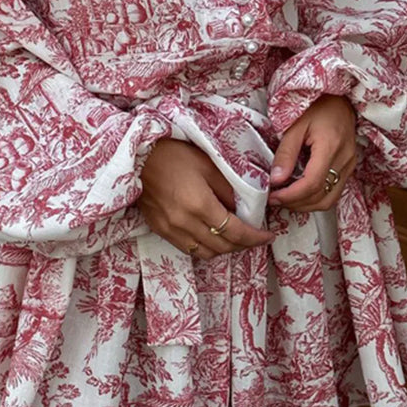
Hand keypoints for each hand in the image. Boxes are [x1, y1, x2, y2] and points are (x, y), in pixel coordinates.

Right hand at [138, 138, 274, 260]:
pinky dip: (205, 247)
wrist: (137, 156)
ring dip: (224, 249)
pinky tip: (211, 235)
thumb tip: (245, 208)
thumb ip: (229, 189)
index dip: (255, 238)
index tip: (268, 236)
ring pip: (205, 253)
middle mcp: (185, 223)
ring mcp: (170, 229)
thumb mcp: (209, 165)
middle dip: (243, 245)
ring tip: (235, 237)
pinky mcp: (159, 229)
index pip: (236, 232)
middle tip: (255, 236)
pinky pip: (188, 248)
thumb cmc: (174, 154)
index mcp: (200, 205)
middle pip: (222, 247)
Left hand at [268, 94, 356, 211]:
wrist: (339, 98)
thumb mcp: (295, 125)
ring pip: (329, 199)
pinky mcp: (349, 167)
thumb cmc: (316, 105)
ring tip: (284, 198)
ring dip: (305, 205)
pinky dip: (315, 197)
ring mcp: (350, 165)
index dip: (291, 195)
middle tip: (274, 199)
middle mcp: (345, 159)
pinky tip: (299, 192)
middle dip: (295, 203)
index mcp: (331, 146)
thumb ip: (286, 153)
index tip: (273, 196)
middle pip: (321, 196)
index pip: (312, 183)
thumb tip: (276, 180)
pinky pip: (333, 192)